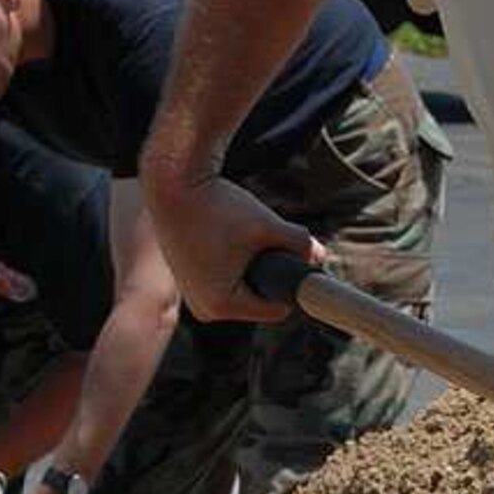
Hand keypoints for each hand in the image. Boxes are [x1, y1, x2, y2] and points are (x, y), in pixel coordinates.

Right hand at [142, 170, 324, 323]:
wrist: (172, 184)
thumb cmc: (216, 206)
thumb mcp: (266, 225)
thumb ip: (299, 243)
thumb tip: (320, 256)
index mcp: (222, 305)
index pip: (277, 309)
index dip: (289, 282)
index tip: (288, 254)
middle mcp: (205, 310)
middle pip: (260, 301)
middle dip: (268, 273)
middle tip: (258, 239)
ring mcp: (194, 298)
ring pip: (244, 290)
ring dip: (252, 268)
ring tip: (239, 237)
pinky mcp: (189, 283)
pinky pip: (226, 281)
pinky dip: (234, 264)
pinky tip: (227, 239)